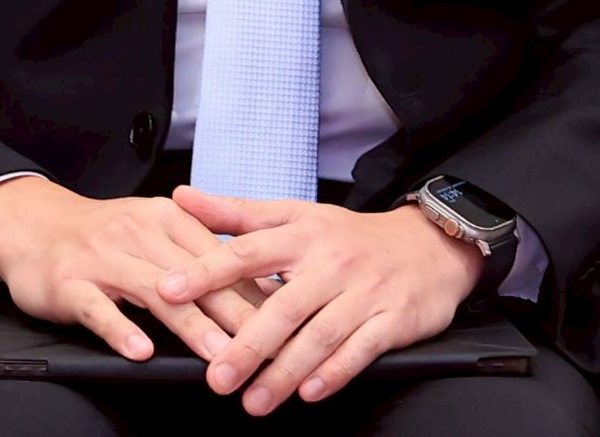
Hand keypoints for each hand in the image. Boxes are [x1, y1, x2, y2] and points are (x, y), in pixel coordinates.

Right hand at [0, 176, 264, 364]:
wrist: (34, 224)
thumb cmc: (104, 235)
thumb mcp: (155, 232)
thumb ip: (201, 257)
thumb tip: (262, 290)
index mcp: (168, 219)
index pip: (221, 256)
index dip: (255, 291)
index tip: (287, 321)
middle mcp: (139, 233)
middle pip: (195, 276)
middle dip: (234, 313)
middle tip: (266, 346)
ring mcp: (103, 258)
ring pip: (154, 292)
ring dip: (190, 325)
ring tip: (219, 355)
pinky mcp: (70, 283)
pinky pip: (98, 308)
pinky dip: (121, 329)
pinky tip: (140, 352)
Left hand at [158, 188, 480, 414]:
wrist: (430, 245)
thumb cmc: (351, 237)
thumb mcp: (296, 215)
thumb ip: (237, 213)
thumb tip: (182, 198)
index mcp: (302, 235)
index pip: (246, 251)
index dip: (206, 271)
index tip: (169, 291)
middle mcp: (331, 262)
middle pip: (283, 306)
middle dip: (247, 346)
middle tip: (216, 377)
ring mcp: (363, 292)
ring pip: (319, 335)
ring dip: (284, 373)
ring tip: (254, 400)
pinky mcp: (392, 319)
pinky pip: (360, 350)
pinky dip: (334, 372)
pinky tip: (309, 392)